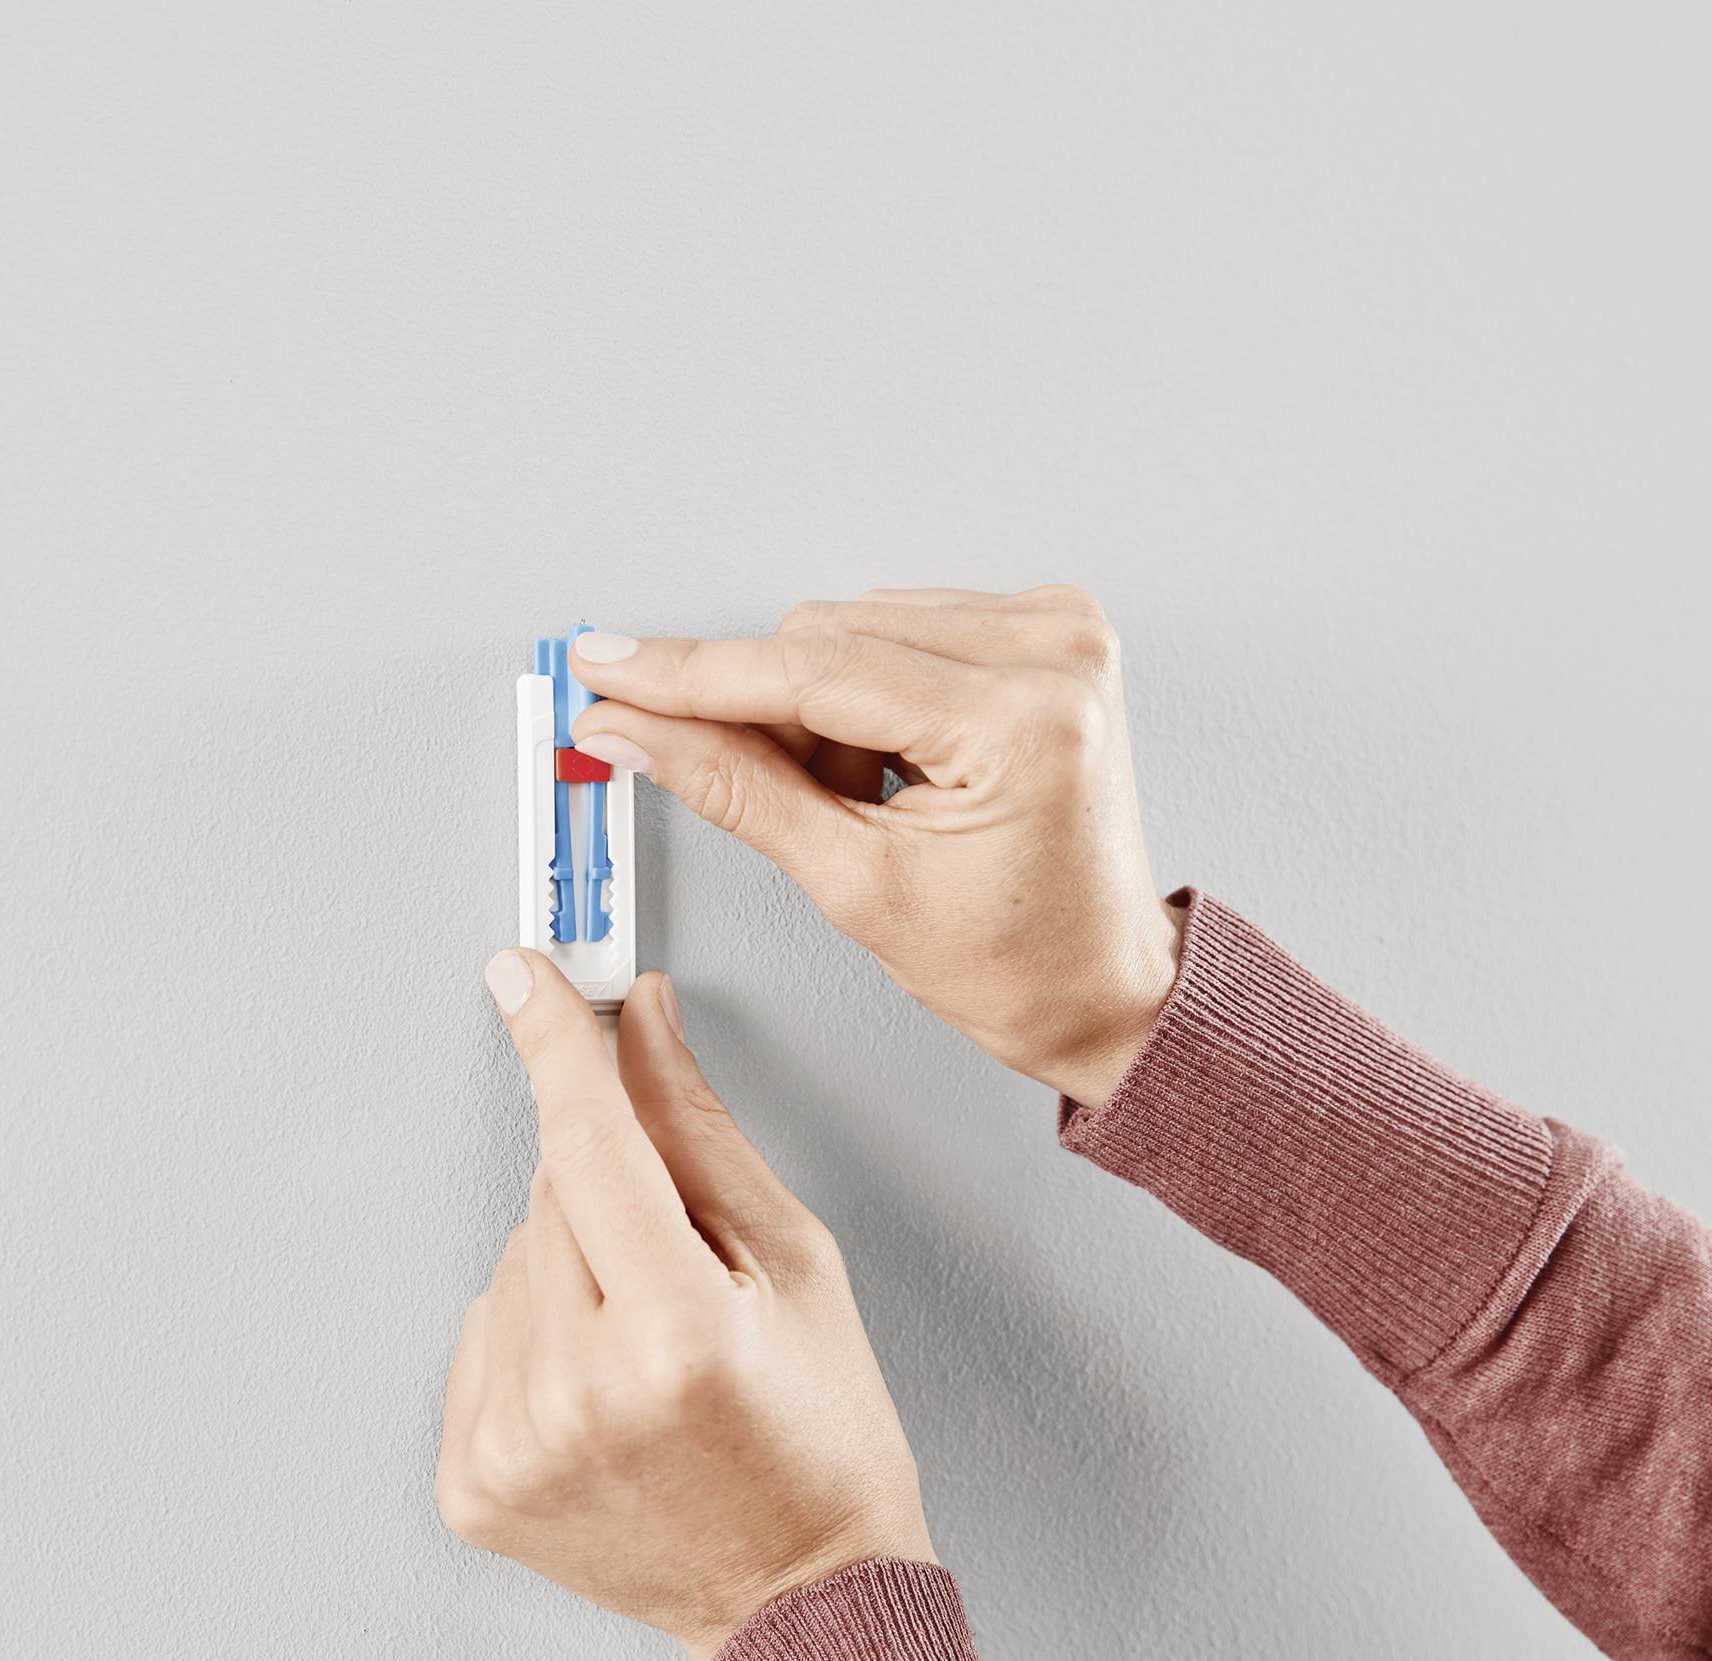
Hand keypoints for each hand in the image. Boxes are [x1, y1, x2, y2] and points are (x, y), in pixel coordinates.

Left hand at [437, 953, 932, 1660]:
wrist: (799, 1605)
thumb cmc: (821, 1440)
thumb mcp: (795, 1266)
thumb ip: (699, 1133)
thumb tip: (639, 1023)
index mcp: (675, 1334)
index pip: (589, 1140)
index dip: (556, 1045)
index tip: (525, 976)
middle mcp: (578, 1393)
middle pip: (550, 1197)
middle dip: (609, 1201)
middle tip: (682, 1275)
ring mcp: (514, 1448)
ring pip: (508, 1265)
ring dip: (569, 1276)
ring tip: (647, 1353)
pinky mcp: (472, 1485)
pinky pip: (478, 1341)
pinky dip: (531, 1343)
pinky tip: (600, 1394)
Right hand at [565, 586, 1181, 1106]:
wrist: (1105, 981)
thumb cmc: (1015, 961)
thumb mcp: (853, 885)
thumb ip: (733, 787)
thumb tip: (634, 729)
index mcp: (1019, 722)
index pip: (811, 670)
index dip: (691, 674)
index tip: (606, 668)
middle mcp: (1052, 653)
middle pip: (825, 636)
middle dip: (769, 715)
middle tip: (784, 802)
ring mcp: (1057, 631)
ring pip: (852, 629)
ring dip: (821, 708)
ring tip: (864, 798)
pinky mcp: (1047, 628)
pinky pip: (901, 629)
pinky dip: (867, 693)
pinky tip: (892, 762)